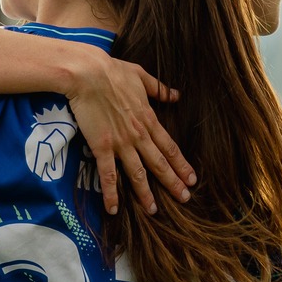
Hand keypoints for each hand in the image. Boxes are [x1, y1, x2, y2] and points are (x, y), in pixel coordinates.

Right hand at [63, 48, 194, 214]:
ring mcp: (121, 143)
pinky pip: (107, 174)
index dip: (181, 164)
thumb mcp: (141, 76)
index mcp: (149, 119)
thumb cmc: (113, 71)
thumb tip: (176, 95)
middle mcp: (139, 135)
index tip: (192, 178)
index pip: (170, 147)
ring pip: (138, 174)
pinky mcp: (102, 147)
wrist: (88, 73)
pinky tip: (113, 209)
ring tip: (154, 210)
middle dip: (173, 183)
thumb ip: (159, 89)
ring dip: (146, 194)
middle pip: (159, 164)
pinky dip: (111, 193)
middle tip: (185, 198)